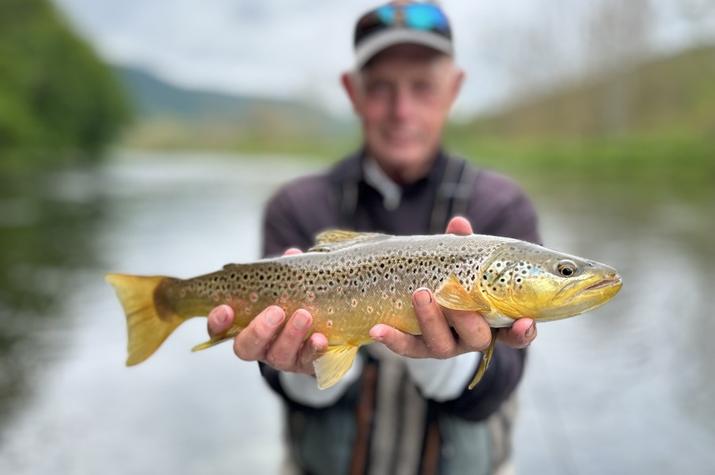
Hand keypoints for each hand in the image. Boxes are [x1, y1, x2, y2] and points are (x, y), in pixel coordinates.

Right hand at [206, 248, 326, 374]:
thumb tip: (292, 255)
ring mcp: (283, 358)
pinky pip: (308, 361)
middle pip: (247, 347)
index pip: (220, 330)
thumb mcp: (288, 287)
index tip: (225, 308)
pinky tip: (320, 338)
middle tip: (275, 312)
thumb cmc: (296, 305)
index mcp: (246, 326)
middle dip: (259, 330)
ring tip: (304, 316)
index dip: (218, 322)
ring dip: (291, 335)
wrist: (325, 332)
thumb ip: (286, 273)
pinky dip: (314, 349)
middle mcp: (261, 346)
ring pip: (279, 354)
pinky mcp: (306, 365)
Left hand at [369, 216, 536, 358]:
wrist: (423, 304)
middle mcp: (471, 338)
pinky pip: (406, 348)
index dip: (522, 332)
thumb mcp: (462, 263)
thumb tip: (458, 224)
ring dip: (431, 320)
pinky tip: (377, 328)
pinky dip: (392, 338)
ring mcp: (445, 346)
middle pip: (476, 338)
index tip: (525, 323)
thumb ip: (463, 247)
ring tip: (420, 294)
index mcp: (492, 322)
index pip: (515, 334)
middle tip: (454, 297)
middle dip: (466, 318)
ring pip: (442, 345)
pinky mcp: (418, 348)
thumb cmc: (455, 280)